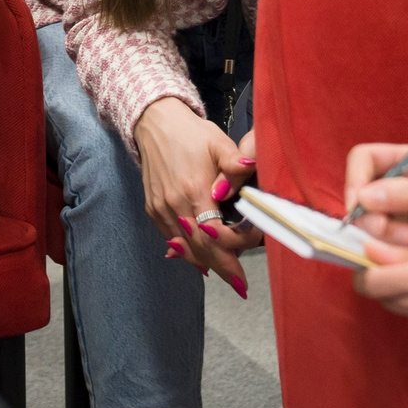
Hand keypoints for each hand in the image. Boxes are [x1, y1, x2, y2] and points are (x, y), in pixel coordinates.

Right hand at [132, 97, 254, 295]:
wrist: (155, 123)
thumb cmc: (192, 133)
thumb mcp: (218, 142)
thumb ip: (235, 163)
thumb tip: (250, 170)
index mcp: (194, 190)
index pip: (216, 233)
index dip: (236, 244)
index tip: (254, 241)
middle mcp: (175, 204)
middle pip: (201, 248)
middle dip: (223, 268)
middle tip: (241, 284)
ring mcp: (161, 208)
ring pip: (184, 247)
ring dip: (206, 263)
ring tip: (226, 274)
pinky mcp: (153, 208)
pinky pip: (170, 238)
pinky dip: (186, 252)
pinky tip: (200, 260)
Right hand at [343, 143, 407, 252]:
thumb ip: (404, 194)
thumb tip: (364, 196)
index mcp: (404, 162)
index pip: (362, 159)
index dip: (355, 178)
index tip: (359, 203)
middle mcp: (392, 186)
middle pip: (357, 194)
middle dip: (369, 215)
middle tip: (386, 230)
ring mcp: (391, 215)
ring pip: (363, 223)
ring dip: (380, 235)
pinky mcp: (393, 242)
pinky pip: (373, 244)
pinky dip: (384, 250)